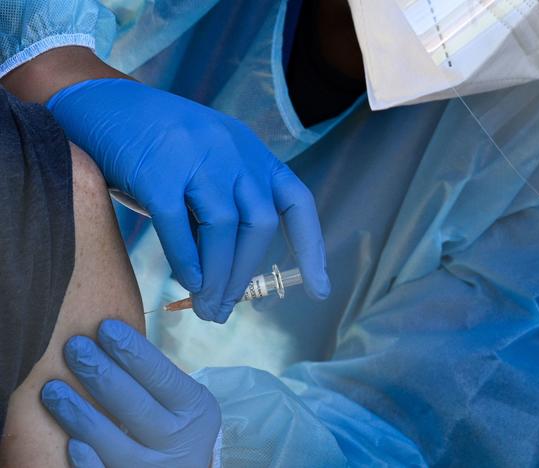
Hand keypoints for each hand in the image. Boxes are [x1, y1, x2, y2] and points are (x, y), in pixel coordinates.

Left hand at [41, 320, 220, 467]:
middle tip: (74, 347)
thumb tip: (109, 333)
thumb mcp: (181, 399)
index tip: (105, 326)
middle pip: (135, 405)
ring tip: (52, 389)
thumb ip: (155, 378)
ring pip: (115, 443)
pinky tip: (71, 440)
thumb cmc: (175, 423)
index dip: (132, 350)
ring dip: (80, 414)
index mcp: (195, 408)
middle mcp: (179, 439)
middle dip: (101, 372)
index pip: (160, 375)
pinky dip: (89, 460)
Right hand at [48, 78, 329, 322]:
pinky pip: (178, 225)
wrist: (101, 104)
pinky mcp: (157, 170)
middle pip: (259, 224)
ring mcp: (197, 157)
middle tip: (227, 309)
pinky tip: (189, 282)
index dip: (311, 247)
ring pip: (224, 229)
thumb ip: (224, 209)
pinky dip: (187, 261)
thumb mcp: (206, 168)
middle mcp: (233, 152)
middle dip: (247, 274)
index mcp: (252, 153)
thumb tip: (231, 275)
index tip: (319, 288)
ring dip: (219, 276)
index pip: (296, 202)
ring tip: (208, 307)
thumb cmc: (158, 146)